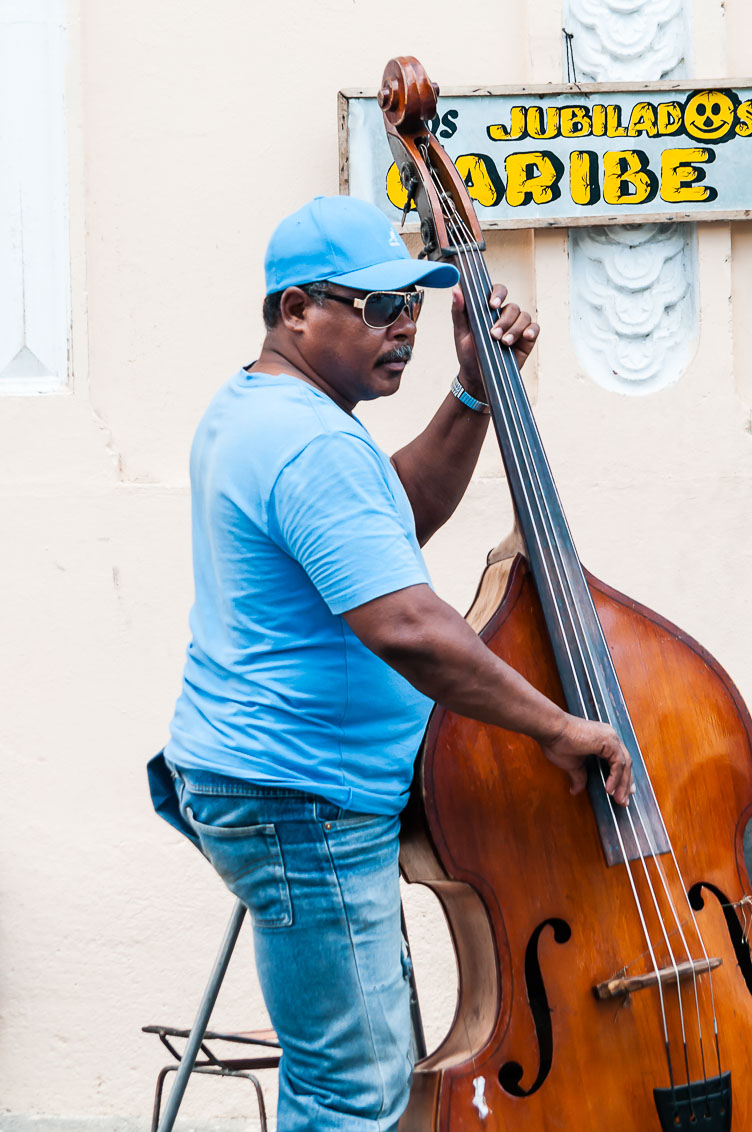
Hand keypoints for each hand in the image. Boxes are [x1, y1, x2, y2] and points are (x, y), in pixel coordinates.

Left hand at [452, 283, 539, 398]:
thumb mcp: (460, 332)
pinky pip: (535, 328)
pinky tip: (525, 336)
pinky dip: (531, 330)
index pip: (498, 292)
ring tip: (504, 342)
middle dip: (504, 320)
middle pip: (512, 307)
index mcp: (489, 310)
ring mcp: (516, 327)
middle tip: (494, 334)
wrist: (477, 377)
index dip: (498, 294)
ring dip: (515, 328)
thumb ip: (458, 311)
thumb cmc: (468, 353)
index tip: (492, 304)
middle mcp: (504, 316)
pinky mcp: (526, 339)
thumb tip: (456, 290)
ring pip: (523, 317)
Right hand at [537, 714, 633, 806]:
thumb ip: (579, 777)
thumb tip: (575, 790)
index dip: (622, 778)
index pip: (618, 760)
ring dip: (623, 784)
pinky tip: (609, 789)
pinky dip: (616, 778)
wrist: (551, 730)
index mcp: (602, 739)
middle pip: (625, 763)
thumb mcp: (572, 764)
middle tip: (624, 800)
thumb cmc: (557, 742)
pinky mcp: (609, 741)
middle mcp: (609, 736)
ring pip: (624, 764)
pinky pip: (618, 764)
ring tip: (619, 799)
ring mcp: (610, 737)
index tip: (622, 792)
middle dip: (626, 783)